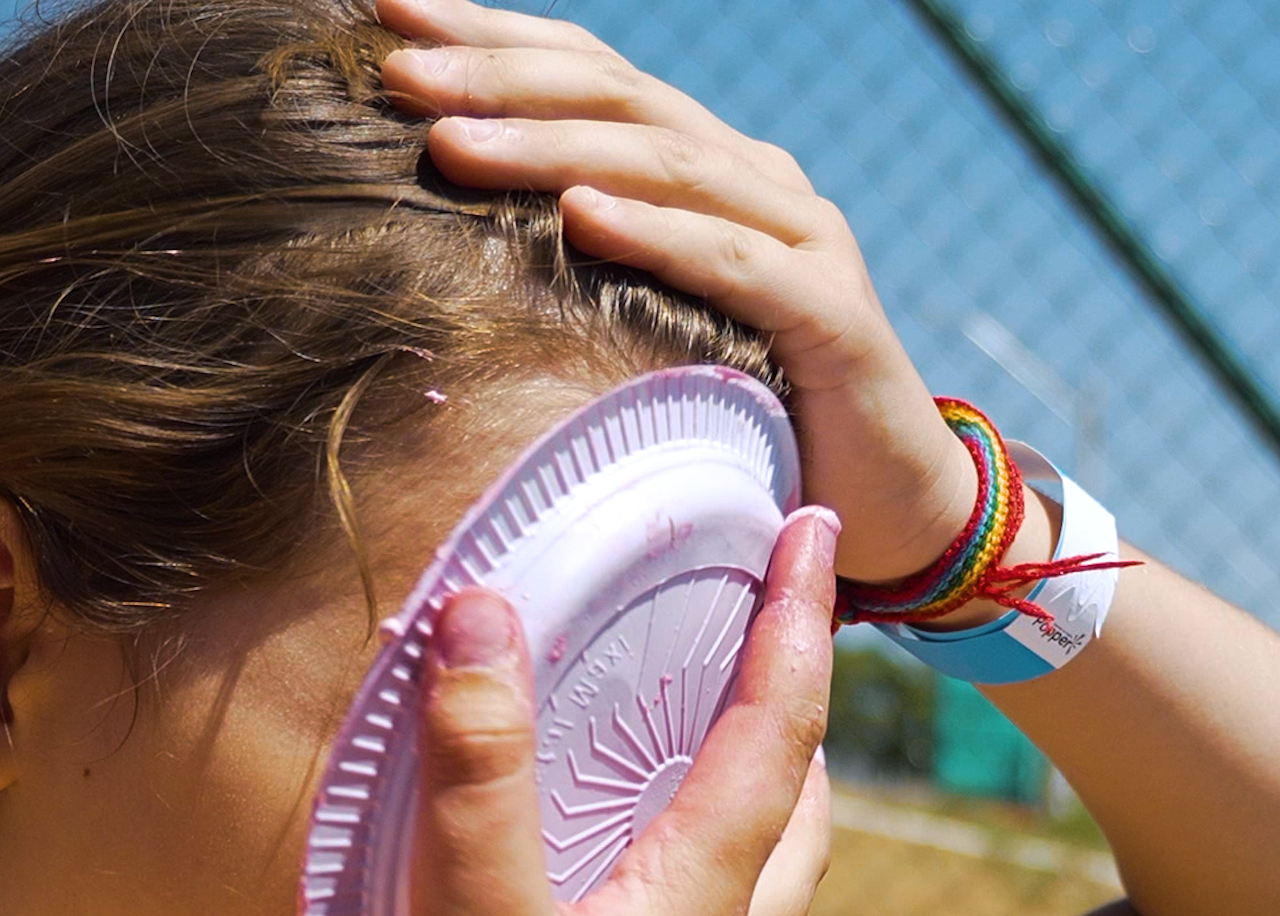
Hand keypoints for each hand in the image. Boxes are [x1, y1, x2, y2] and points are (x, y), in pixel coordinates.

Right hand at [364, 508, 840, 915]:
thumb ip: (477, 769)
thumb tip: (480, 614)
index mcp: (699, 894)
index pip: (775, 724)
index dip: (797, 618)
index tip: (817, 528)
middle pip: (805, 797)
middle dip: (805, 696)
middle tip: (790, 618)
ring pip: (782, 870)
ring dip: (778, 785)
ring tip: (744, 732)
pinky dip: (728, 865)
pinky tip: (673, 883)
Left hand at [379, 0, 1031, 601]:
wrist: (893, 504)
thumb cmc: (748, 419)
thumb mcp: (644, 327)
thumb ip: (575, 272)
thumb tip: (436, 244)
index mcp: (702, 167)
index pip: (589, 74)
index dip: (493, 37)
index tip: (386, 16)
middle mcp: (753, 179)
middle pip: (615, 98)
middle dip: (499, 77)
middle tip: (397, 72)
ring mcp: (802, 237)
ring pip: (664, 165)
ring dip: (549, 146)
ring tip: (452, 140)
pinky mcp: (834, 314)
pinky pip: (735, 262)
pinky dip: (658, 234)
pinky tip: (581, 214)